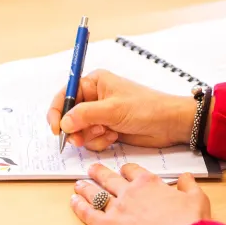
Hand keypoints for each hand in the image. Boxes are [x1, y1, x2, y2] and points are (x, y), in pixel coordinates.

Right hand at [47, 69, 196, 150]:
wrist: (169, 124)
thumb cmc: (146, 108)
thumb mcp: (113, 110)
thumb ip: (85, 115)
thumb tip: (64, 123)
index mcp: (94, 83)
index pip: (65, 95)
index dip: (57, 112)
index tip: (56, 128)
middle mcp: (94, 98)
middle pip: (69, 116)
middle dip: (75, 129)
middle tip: (80, 139)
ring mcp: (100, 115)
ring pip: (80, 131)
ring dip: (90, 136)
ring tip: (107, 133)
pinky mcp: (106, 129)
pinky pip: (91, 140)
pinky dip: (99, 141)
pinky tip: (114, 137)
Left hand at [70, 163, 210, 224]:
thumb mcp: (197, 199)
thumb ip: (189, 185)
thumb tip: (186, 177)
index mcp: (149, 183)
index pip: (132, 171)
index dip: (126, 170)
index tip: (122, 171)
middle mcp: (129, 192)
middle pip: (109, 178)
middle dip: (99, 173)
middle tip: (92, 169)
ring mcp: (116, 209)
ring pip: (95, 193)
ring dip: (85, 188)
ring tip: (78, 184)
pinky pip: (88, 213)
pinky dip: (79, 206)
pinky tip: (73, 202)